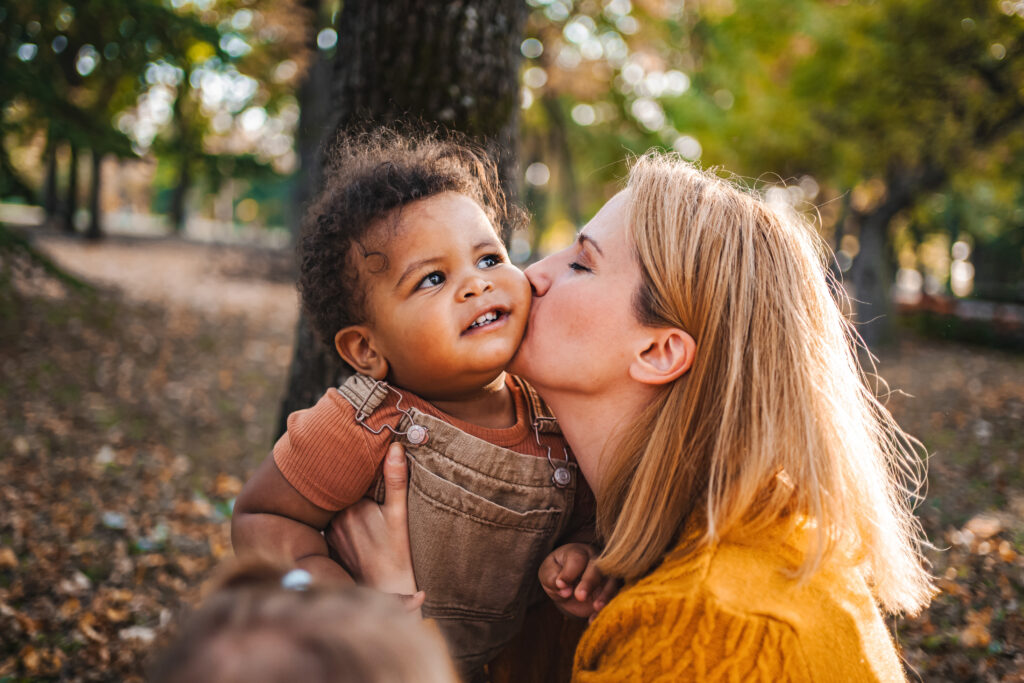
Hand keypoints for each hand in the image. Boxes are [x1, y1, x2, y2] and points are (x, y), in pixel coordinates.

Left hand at [326, 443, 422, 609]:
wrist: (388, 592)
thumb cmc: (398, 554)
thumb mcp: (400, 515)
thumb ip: (395, 480)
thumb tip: (395, 448)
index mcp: (350, 506)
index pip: (354, 479)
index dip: (365, 472)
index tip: (375, 467)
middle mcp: (334, 519)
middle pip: (345, 495)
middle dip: (358, 490)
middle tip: (374, 492)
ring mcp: (331, 535)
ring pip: (341, 511)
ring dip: (351, 508)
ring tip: (371, 514)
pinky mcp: (332, 549)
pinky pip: (338, 528)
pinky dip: (348, 526)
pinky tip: (364, 532)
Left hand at [539, 543, 619, 619]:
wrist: (566, 583)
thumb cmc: (555, 573)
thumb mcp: (547, 573)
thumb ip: (552, 578)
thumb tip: (564, 589)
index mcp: (578, 553)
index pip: (577, 559)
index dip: (569, 572)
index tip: (560, 585)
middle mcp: (595, 561)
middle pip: (597, 568)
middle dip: (589, 582)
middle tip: (580, 596)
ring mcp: (605, 576)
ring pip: (611, 582)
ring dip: (605, 594)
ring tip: (596, 607)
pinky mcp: (608, 592)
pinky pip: (613, 599)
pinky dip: (605, 609)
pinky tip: (593, 619)